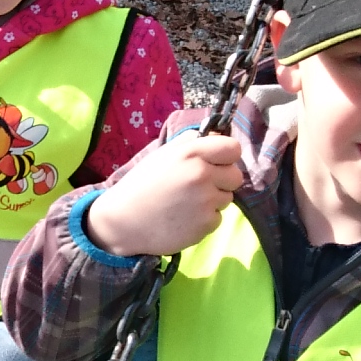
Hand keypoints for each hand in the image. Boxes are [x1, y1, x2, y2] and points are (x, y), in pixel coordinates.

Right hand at [79, 129, 242, 255]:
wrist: (124, 221)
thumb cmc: (142, 184)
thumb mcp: (163, 154)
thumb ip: (190, 142)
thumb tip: (216, 136)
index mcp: (191, 153)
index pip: (233, 148)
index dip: (227, 156)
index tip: (217, 163)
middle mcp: (202, 174)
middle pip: (236, 176)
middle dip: (222, 181)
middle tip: (200, 186)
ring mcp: (206, 201)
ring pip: (227, 198)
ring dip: (212, 201)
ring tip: (187, 204)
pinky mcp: (206, 224)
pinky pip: (217, 218)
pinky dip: (204, 220)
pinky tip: (184, 219)